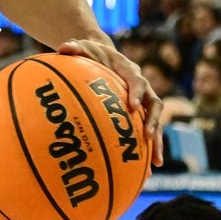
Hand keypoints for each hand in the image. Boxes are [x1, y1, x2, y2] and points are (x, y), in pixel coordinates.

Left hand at [57, 39, 164, 166]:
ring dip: (156, 142)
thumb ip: (75, 48)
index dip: (138, 93)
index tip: (133, 106)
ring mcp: (142, 102)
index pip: (138, 80)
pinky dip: (146, 151)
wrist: (101, 56)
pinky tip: (144, 172)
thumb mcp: (83, 47)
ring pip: (155, 123)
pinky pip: (144, 132)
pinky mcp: (138, 114)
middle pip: (154, 105)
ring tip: (155, 163)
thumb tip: (63, 48)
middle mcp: (142, 87)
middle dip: (153, 122)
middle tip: (148, 137)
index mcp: (129, 70)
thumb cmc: (91, 53)